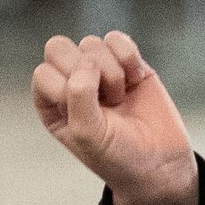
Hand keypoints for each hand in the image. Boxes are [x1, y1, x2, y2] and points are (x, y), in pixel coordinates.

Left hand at [34, 32, 199, 204]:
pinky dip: (128, 57)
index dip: (66, 89)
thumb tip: (88, 60)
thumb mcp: (88, 134)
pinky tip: (135, 79)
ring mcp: (98, 71)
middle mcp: (70, 84)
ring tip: (120, 98)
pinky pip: (117, 39)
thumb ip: (78, 95)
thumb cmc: (118, 156)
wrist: (161, 164)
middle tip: (105, 99)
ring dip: (110, 71)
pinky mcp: (126, 63)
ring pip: (91, 44)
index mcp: (51, 104)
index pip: (44, 73)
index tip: (88, 115)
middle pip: (59, 48)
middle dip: (85, 71)